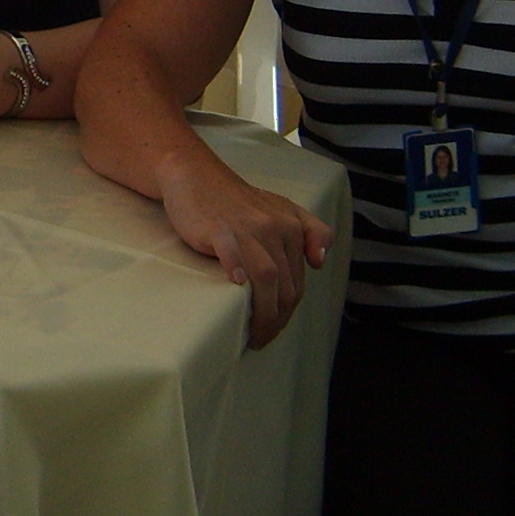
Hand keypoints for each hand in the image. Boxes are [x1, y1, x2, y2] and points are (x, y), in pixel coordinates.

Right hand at [157, 158, 330, 348]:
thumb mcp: (281, 208)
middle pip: (285, 286)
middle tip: (261, 339)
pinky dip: (237, 271)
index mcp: (291, 226)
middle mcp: (274, 227)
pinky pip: (232, 253)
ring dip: (262, 313)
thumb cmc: (235, 200)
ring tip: (251, 335)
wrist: (195, 175)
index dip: (288, 312)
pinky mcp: (218, 229)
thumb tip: (319, 262)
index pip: (297, 282)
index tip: (273, 328)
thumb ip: (310, 230)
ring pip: (267, 277)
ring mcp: (246, 228)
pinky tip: (236, 286)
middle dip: (276, 320)